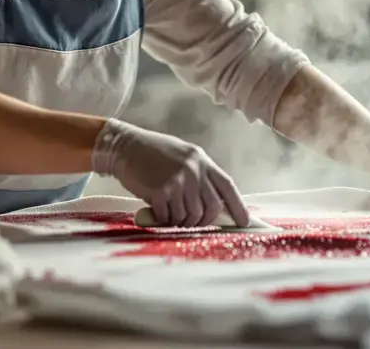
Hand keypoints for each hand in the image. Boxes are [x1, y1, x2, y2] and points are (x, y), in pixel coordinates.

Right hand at [91, 118, 249, 227]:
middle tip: (192, 222)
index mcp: (202, 160)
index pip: (227, 186)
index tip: (244, 222)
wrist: (125, 147)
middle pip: (211, 208)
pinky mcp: (161, 192)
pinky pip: (169, 217)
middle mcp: (194, 170)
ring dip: (180, 221)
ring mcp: (178, 181)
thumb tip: (214, 204)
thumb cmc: (152, 153)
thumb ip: (199, 175)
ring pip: (190, 216)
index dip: (238, 206)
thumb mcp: (182, 156)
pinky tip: (157, 210)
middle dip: (203, 221)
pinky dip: (164, 219)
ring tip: (169, 212)